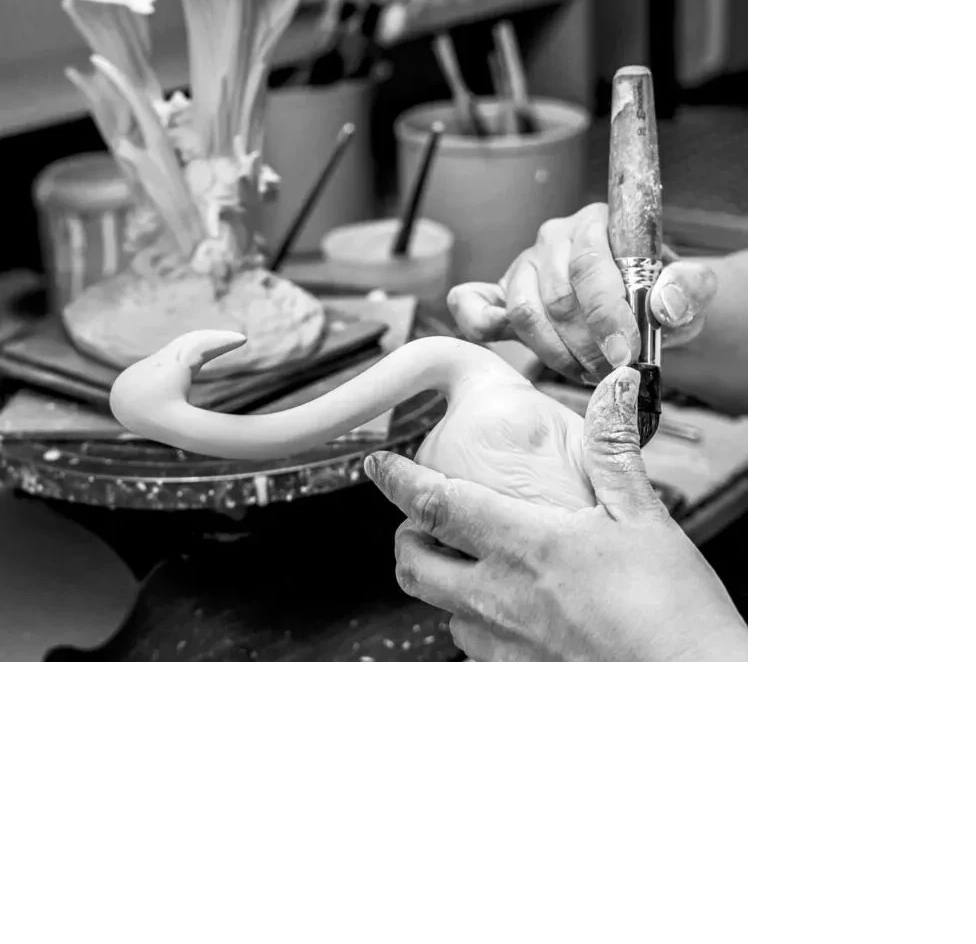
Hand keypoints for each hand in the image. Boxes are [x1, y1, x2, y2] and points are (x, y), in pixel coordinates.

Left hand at [364, 365, 748, 664]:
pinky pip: (476, 653)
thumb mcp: (645, 517)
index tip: (378, 461)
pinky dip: (478, 628)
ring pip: (443, 612)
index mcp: (525, 546)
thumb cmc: (674, 610)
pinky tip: (509, 618)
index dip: (397, 479)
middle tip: (420, 520)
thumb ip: (614, 452)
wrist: (696, 685)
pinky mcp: (521, 681)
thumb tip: (615, 390)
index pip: (434, 503)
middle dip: (406, 537)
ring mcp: (507, 647)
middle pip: (414, 565)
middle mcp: (502, 599)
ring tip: (469, 567)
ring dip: (444, 585)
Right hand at [447, 202, 718, 381]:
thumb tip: (663, 305)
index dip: (606, 316)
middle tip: (613, 374)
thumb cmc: (662, 298)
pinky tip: (499, 338)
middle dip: (587, 345)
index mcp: (597, 222)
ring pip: (525, 312)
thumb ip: (688, 290)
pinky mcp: (503, 293)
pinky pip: (477, 304)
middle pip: (557, 297)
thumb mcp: (690, 292)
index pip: (590, 266)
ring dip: (557, 353)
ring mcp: (525, 264)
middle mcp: (555, 238)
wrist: (645, 310)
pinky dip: (479, 322)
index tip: (625, 355)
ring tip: (589, 373)